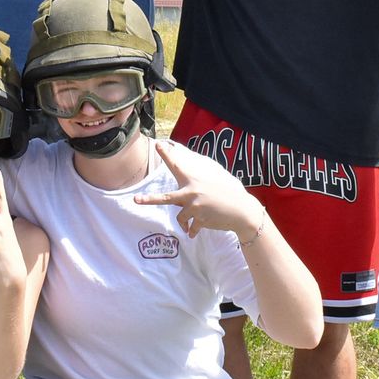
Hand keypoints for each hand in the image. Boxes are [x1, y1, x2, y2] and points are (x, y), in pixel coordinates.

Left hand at [134, 141, 263, 238]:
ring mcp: (195, 208)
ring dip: (185, 222)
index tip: (158, 145)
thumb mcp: (217, 176)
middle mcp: (192, 193)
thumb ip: (202, 174)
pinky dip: (193, 231)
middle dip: (149, 200)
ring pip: (181, 218)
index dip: (167, 155)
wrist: (242, 212)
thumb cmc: (231, 191)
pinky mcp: (200, 221)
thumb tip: (192, 167)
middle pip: (166, 198)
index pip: (177, 165)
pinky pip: (191, 228)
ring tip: (188, 225)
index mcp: (194, 180)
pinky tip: (196, 233)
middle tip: (135, 201)